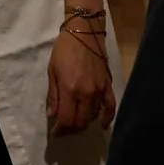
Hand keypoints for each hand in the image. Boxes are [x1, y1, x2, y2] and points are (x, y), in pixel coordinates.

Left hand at [46, 21, 116, 135]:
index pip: (67, 119)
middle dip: (71, 129)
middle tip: (64, 128)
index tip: (56, 132)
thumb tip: (53, 115)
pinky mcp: (108, 86)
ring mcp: (99, 90)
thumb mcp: (52, 71)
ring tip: (75, 121)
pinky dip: (107, 118)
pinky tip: (103, 125)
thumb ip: (53, 95)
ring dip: (84, 123)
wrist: (85, 32)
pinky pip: (111, 107)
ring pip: (93, 117)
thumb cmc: (64, 49)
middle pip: (81, 122)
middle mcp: (86, 93)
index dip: (60, 130)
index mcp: (70, 89)